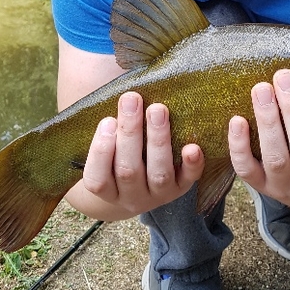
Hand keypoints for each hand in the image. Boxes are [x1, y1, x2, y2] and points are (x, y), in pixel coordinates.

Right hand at [75, 92, 204, 218]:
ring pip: (158, 174)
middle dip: (130, 133)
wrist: (143, 184)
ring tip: (158, 109)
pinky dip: (191, 164)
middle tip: (132, 99)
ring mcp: (157, 196)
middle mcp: (131, 197)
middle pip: (128, 171)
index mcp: (107, 190)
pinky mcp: (181, 189)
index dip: (101, 151)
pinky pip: (189, 180)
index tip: (107, 120)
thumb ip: (110, 126)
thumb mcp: (109, 146)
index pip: (97, 179)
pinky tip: (192, 147)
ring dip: (158, 140)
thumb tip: (118, 93)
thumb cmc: (122, 154)